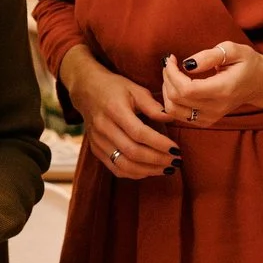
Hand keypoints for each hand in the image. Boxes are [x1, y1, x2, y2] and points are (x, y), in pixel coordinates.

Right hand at [65, 49, 176, 178]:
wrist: (87, 90)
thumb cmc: (115, 88)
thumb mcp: (135, 89)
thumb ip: (153, 106)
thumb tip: (172, 119)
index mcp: (114, 110)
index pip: (139, 133)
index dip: (159, 144)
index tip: (176, 149)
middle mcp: (103, 128)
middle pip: (132, 152)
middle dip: (158, 160)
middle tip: (176, 161)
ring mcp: (98, 141)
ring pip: (124, 165)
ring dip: (148, 170)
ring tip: (167, 168)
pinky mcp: (96, 150)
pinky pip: (116, 168)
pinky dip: (135, 173)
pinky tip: (150, 170)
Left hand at [159, 42, 262, 120]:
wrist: (261, 83)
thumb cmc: (248, 63)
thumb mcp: (233, 50)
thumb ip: (210, 56)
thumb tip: (187, 65)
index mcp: (222, 90)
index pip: (186, 89)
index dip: (171, 74)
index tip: (171, 58)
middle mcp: (215, 108)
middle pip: (176, 99)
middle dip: (167, 78)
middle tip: (170, 63)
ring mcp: (211, 117)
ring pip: (173, 111)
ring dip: (166, 91)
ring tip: (171, 75)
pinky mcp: (207, 120)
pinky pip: (179, 116)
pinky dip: (171, 102)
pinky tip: (176, 86)